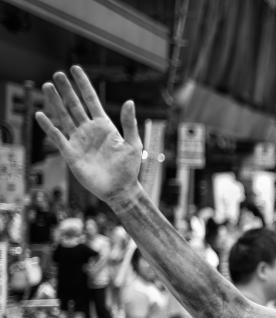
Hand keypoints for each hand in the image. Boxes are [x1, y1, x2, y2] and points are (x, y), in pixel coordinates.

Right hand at [34, 66, 142, 203]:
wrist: (120, 189)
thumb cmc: (129, 168)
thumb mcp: (133, 144)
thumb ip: (129, 123)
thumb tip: (129, 101)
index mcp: (104, 125)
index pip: (91, 100)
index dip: (83, 85)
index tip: (75, 69)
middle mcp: (89, 130)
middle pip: (74, 105)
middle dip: (66, 90)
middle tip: (57, 74)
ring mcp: (78, 140)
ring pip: (64, 117)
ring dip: (55, 102)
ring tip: (47, 87)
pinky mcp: (70, 153)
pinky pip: (57, 137)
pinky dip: (49, 127)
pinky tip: (40, 115)